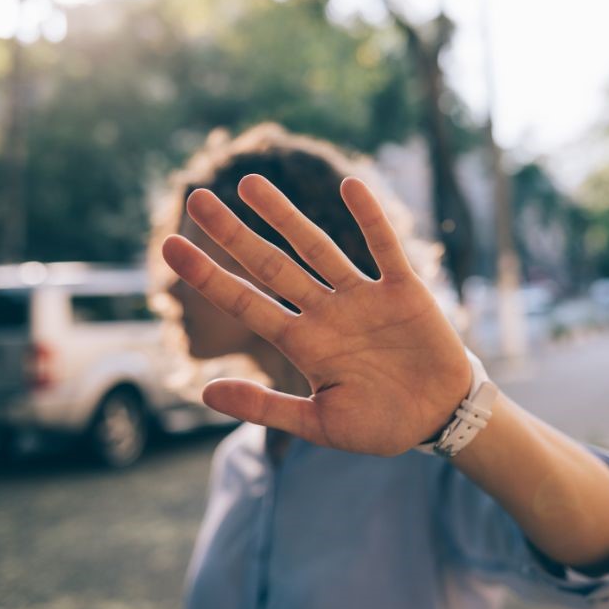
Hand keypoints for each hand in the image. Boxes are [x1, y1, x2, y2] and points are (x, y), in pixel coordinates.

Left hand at [162, 174, 471, 455]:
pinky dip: (370, 219)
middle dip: (234, 234)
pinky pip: (384, 248)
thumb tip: (204, 392)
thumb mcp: (319, 424)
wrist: (438, 418)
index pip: (245, 303)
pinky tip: (350, 187)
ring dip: (285, 216)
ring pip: (317, 247)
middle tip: (197, 198)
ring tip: (249, 184)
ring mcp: (361, 298)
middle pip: (270, 265)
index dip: (208, 276)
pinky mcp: (403, 290)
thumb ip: (265, 408)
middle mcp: (325, 312)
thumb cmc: (379, 424)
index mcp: (302, 344)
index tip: (170, 248)